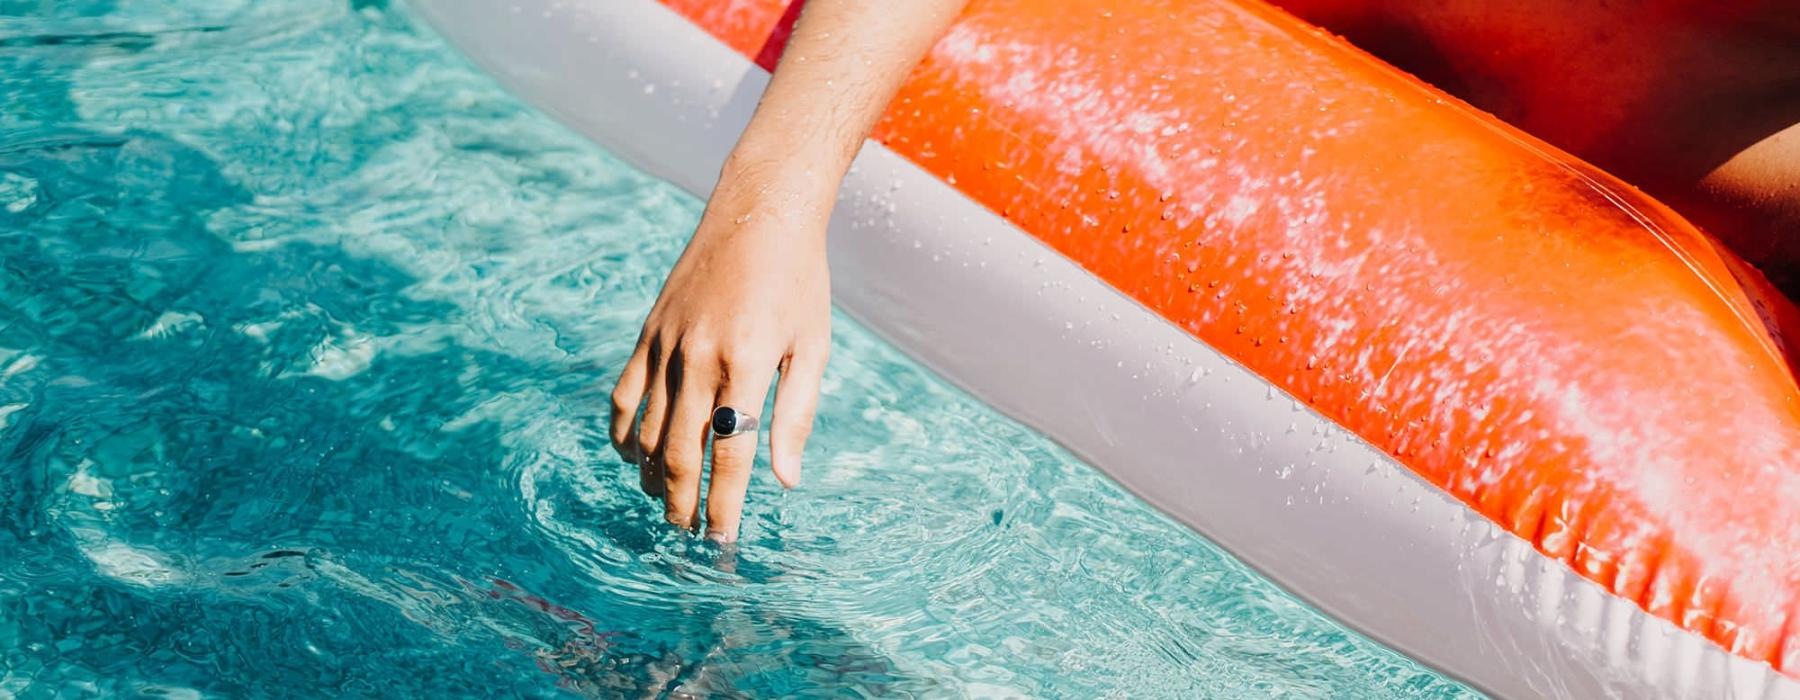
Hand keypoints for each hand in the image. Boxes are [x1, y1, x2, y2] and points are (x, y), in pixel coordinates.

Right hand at [609, 172, 831, 540]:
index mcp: (749, 362)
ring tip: (667, 504)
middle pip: (680, 451)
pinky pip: (625, 395)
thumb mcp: (813, 347)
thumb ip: (798, 415)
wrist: (759, 213)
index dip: (724, 505)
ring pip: (647, 430)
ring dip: (653, 477)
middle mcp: (700, 355)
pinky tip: (634, 457)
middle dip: (683, 502)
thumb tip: (785, 481)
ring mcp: (667, 343)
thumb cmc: (799, 282)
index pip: (730, 452)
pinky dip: (623, 433)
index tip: (721, 542)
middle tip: (689, 535)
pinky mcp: (648, 332)